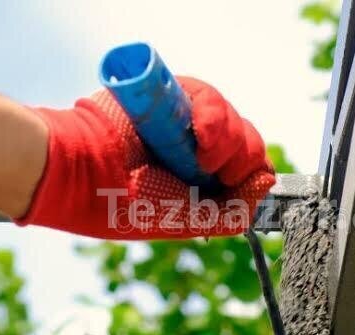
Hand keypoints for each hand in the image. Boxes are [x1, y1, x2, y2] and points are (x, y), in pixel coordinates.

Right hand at [15, 78, 275, 239]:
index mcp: (202, 180)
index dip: (253, 172)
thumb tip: (268, 181)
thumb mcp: (191, 219)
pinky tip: (197, 134)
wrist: (86, 176)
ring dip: (226, 141)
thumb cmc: (129, 206)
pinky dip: (213, 117)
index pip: (250, 167)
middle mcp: (197, 149)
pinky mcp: (172, 96)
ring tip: (196, 156)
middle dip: (240, 158)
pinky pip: (211, 99)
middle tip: (211, 171)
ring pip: (235, 122)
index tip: (237, 184)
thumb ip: (234, 209)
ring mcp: (185, 121)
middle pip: (248, 143)